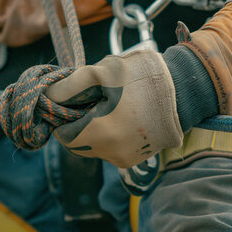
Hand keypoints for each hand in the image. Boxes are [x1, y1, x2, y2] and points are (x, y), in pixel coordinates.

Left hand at [44, 50, 182, 167]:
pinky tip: (123, 117)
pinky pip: (110, 150)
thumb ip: (69, 86)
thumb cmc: (142, 77)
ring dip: (93, 130)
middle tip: (93, 101)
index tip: (73, 100)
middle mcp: (112, 153)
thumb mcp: (102, 73)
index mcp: (102, 133)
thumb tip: (48, 96)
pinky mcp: (136, 159)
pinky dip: (109, 137)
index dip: (63, 116)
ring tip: (110, 107)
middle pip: (77, 144)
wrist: (183, 90)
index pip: (63, 135)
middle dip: (78, 124)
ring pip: (93, 148)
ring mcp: (125, 159)